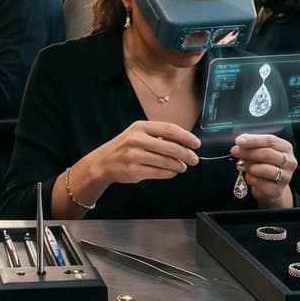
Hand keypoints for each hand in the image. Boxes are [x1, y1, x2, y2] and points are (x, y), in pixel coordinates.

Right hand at [86, 120, 200, 188]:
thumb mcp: (138, 134)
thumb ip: (159, 136)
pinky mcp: (133, 170)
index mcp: (140, 127)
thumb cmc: (125, 147)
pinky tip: (172, 172)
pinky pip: (158, 172)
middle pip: (170, 147)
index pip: (169, 129)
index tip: (196, 144)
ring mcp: (134, 155)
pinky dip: (169, 173)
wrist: (103, 162)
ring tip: (183, 167)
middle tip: (194, 159)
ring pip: (166, 161)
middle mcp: (137, 139)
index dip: (186, 137)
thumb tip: (185, 143)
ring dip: (179, 165)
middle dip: (186, 154)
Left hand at [231, 133, 296, 208]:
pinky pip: (259, 182)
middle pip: (267, 154)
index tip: (239, 141)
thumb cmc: (265, 165)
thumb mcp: (260, 151)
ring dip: (249, 167)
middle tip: (235, 151)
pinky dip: (250, 178)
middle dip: (248, 152)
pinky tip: (249, 176)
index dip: (253, 140)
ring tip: (244, 166)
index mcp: (285, 148)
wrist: (270, 187)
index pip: (270, 140)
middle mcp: (289, 162)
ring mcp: (285, 177)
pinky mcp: (277, 190)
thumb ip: (252, 144)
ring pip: (264, 169)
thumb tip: (240, 143)